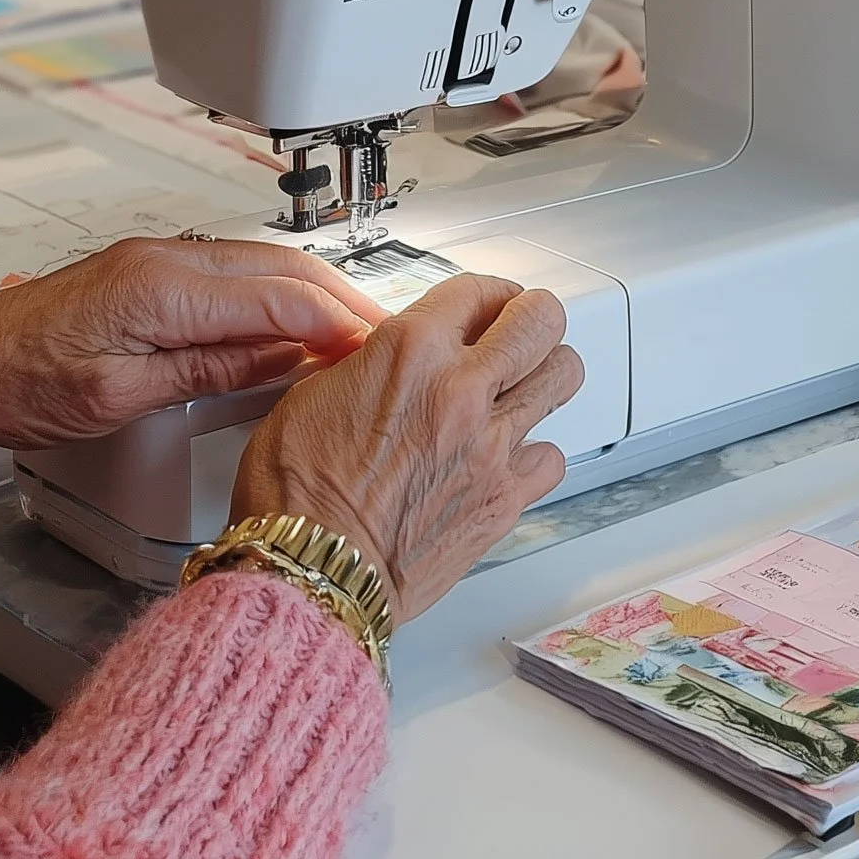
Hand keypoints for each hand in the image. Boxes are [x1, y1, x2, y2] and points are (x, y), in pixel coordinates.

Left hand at [0, 237, 387, 463]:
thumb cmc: (13, 385)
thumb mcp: (117, 397)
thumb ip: (206, 371)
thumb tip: (282, 357)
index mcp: (161, 287)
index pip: (279, 297)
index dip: (337, 324)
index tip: (377, 351)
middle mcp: (165, 260)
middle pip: (281, 269)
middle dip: (341, 301)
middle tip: (385, 341)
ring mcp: (157, 261)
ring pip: (261, 268)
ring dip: (312, 297)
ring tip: (353, 335)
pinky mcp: (148, 274)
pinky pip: (232, 277)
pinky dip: (275, 299)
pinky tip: (292, 325)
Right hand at [230, 275, 583, 625]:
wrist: (313, 569)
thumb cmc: (296, 496)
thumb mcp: (311, 397)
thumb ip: (366, 368)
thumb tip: (385, 362)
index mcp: (409, 352)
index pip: (477, 289)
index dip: (485, 293)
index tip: (486, 303)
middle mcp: (459, 390)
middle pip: (540, 320)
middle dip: (531, 318)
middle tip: (520, 330)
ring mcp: (490, 445)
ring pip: (562, 376)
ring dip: (543, 374)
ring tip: (523, 385)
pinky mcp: (503, 498)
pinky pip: (551, 456)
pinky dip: (534, 453)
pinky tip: (509, 455)